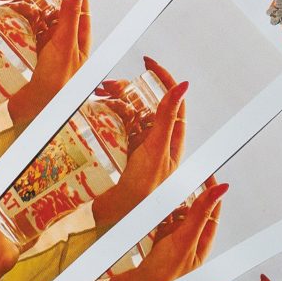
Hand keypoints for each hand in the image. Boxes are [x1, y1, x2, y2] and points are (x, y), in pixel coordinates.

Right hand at [7, 0, 89, 130]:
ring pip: (37, 12)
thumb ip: (71, 12)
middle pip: (52, 1)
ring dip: (21, 1)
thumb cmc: (57, 85)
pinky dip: (15, 16)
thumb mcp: (64, 45)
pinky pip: (27, 27)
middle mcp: (67, 36)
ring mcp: (50, 44)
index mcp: (80, 33)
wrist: (39, 116)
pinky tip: (3, 11)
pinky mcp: (36, 53)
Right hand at [91, 58, 186, 231]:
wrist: (124, 219)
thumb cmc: (146, 188)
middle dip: (129, 88)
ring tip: (100, 94)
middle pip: (147, 103)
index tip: (147, 60)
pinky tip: (98, 110)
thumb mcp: (156, 149)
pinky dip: (111, 115)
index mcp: (171, 138)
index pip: (173, 99)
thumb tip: (183, 84)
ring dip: (118, 100)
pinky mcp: (127, 155)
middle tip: (108, 85)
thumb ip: (167, 116)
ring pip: (132, 113)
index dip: (163, 77)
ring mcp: (142, 147)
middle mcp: (159, 140)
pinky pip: (121, 127)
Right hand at [104, 177, 226, 280]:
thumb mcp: (184, 239)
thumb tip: (222, 188)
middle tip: (181, 179)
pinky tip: (153, 212)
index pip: (213, 210)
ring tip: (167, 197)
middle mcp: (190, 244)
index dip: (211, 190)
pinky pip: (162, 222)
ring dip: (173, 205)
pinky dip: (160, 214)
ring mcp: (174, 244)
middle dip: (188, 196)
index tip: (207, 172)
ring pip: (177, 215)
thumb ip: (201, 212)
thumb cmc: (164, 274)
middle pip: (194, 211)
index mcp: (202, 244)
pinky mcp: (159, 244)